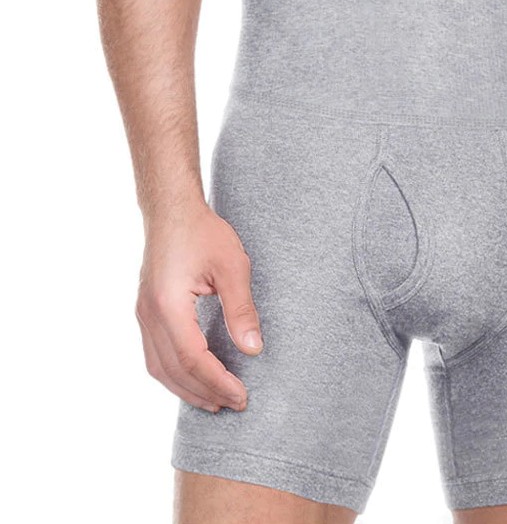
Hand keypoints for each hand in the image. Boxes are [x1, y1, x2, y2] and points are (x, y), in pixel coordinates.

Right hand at [135, 203, 262, 412]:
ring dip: (186, 389)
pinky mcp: (146, 312)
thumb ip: (241, 309)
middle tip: (235, 404)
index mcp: (168, 305)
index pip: (193, 358)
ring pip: (158, 367)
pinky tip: (194, 378)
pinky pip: (155, 354)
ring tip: (215, 402)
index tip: (241, 396)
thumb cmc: (203, 233)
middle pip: (173, 370)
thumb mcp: (233, 266)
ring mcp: (143, 314)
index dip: (218, 382)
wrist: (172, 210)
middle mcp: (149, 315)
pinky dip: (174, 374)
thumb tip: (253, 349)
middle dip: (205, 392)